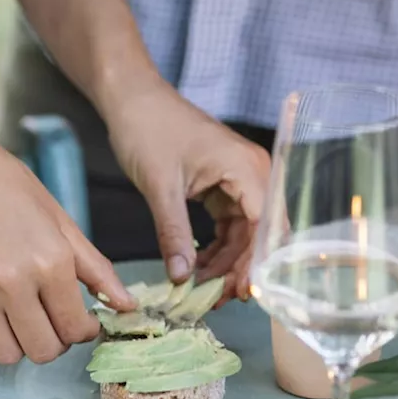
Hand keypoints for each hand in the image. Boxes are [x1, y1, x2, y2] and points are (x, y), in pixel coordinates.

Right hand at [0, 110, 134, 364]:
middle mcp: (11, 283)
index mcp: (49, 263)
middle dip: (54, 341)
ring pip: (7, 355)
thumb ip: (97, 271)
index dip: (83, 330)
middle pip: (43, 352)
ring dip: (19, 341)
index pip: (75, 330)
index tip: (79, 320)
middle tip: (51, 319)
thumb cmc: (10, 191)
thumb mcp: (62, 224)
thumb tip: (128, 307)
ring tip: (20, 313)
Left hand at [105, 84, 269, 301]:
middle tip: (214, 300)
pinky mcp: (223, 186)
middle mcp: (253, 174)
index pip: (266, 226)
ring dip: (224, 264)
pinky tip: (197, 269)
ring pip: (243, 235)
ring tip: (201, 291)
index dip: (256, 263)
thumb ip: (174, 233)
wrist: (132, 98)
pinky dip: (214, 249)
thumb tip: (182, 277)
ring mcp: (239, 181)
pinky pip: (228, 226)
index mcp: (247, 169)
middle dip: (238, 269)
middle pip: (259, 235)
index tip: (240, 293)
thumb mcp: (160, 186)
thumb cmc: (148, 128)